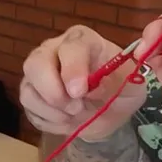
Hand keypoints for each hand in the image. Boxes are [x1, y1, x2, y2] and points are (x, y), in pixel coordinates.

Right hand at [19, 25, 145, 141]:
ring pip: (28, 90)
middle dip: (52, 91)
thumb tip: (107, 76)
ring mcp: (38, 73)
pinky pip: (29, 110)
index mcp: (83, 40)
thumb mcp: (133, 82)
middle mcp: (54, 50)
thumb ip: (125, 75)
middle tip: (75, 107)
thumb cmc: (121, 89)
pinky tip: (68, 121)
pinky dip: (49, 121)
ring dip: (52, 110)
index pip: (71, 47)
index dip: (72, 69)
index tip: (80, 92)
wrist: (110, 112)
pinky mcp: (31, 94)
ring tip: (76, 115)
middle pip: (35, 63)